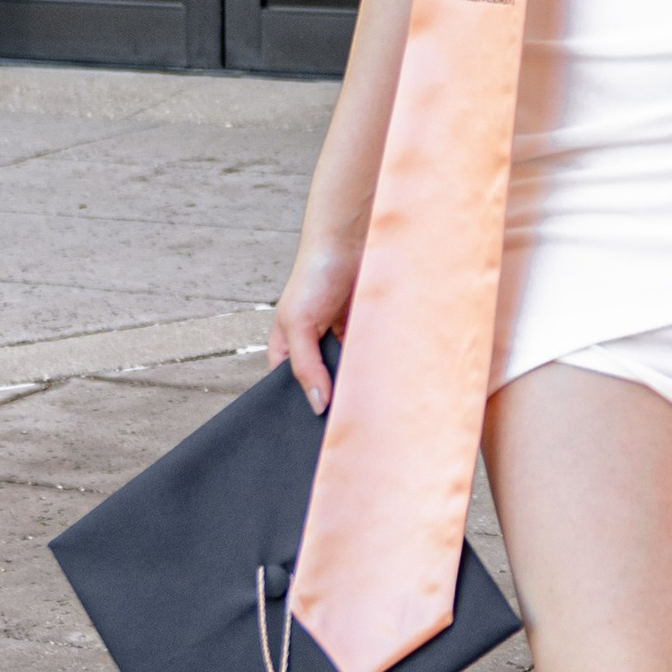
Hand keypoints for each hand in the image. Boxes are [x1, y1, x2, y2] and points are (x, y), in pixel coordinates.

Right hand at [267, 235, 360, 413]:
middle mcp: (313, 348)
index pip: (290, 389)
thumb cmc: (313, 275)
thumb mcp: (298, 324)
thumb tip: (317, 405)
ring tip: (370, 404)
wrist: (350, 241)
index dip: (302, 406)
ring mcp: (339, 341)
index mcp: (287, 349)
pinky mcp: (363, 333)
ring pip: (348, 374)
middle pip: (323, 385)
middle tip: (349, 423)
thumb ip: (306, 366)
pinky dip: (375, 366)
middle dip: (334, 398)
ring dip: (358, 383)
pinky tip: (384, 379)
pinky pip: (370, 358)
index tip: (318, 430)